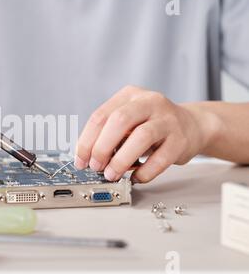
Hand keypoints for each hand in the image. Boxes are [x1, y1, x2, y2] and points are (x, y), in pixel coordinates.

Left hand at [75, 85, 211, 182]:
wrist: (192, 126)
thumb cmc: (152, 126)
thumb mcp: (128, 121)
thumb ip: (109, 134)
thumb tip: (87, 158)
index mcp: (129, 96)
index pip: (100, 116)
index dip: (87, 141)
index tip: (81, 160)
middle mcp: (149, 102)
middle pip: (119, 121)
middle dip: (102, 147)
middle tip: (96, 167)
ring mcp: (168, 119)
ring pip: (141, 137)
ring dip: (121, 160)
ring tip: (112, 174)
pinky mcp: (181, 140)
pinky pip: (161, 158)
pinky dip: (145, 171)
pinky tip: (136, 177)